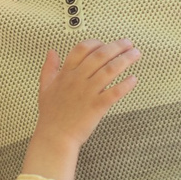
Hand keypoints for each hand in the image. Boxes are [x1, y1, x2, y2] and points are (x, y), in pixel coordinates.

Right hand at [23, 40, 138, 179]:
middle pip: (100, 55)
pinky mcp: (97, 106)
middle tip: (128, 43)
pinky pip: (115, 92)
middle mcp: (78, 80)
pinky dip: (126, 85)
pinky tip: (133, 79)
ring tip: (135, 54)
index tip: (105, 43)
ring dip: (125, 60)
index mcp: (66, 74)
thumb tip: (51, 52)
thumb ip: (49, 68)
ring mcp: (88, 93)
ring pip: (110, 70)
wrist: (55, 137)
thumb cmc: (51, 115)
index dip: (96, 43)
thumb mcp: (45, 87)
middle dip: (117, 46)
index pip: (82, 49)